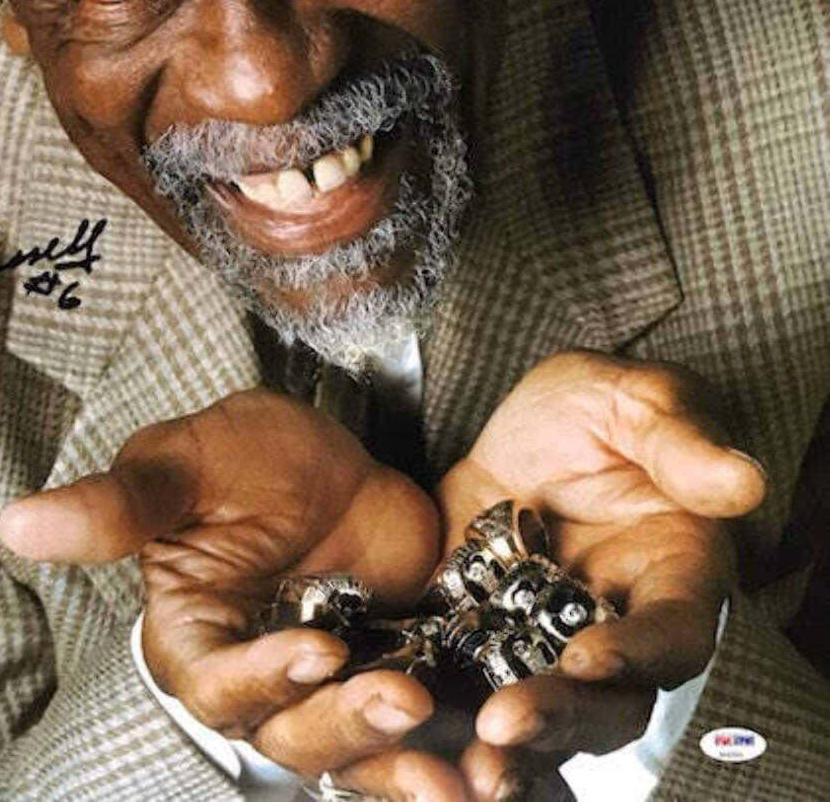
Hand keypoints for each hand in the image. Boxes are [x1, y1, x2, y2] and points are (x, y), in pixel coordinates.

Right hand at [0, 391, 472, 799]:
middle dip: (341, 723)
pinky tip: (473, 771)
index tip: (312, 648)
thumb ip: (121, 505)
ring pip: (345, 751)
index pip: (215, 685)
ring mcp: (323, 687)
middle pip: (286, 734)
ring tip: (447, 750)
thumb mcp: (187, 467)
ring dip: (392, 757)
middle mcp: (254, 678)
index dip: (257, 678)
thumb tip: (17, 520)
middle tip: (398, 693)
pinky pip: (403, 742)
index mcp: (195, 639)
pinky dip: (434, 760)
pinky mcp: (383, 679)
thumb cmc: (243, 456)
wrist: (332, 457)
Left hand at [432, 350, 766, 798]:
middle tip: (506, 723)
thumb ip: (679, 440)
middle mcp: (617, 626)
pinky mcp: (487, 641)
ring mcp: (550, 642)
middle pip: (611, 702)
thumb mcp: (630, 400)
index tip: (587, 657)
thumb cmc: (596, 410)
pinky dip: (451, 716)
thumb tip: (742, 479)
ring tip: (468, 756)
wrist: (519, 425)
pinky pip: (476, 692)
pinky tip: (414, 724)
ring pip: (546, 713)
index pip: (674, 634)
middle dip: (562, 718)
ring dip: (513, 743)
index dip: (638, 655)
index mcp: (672, 573)